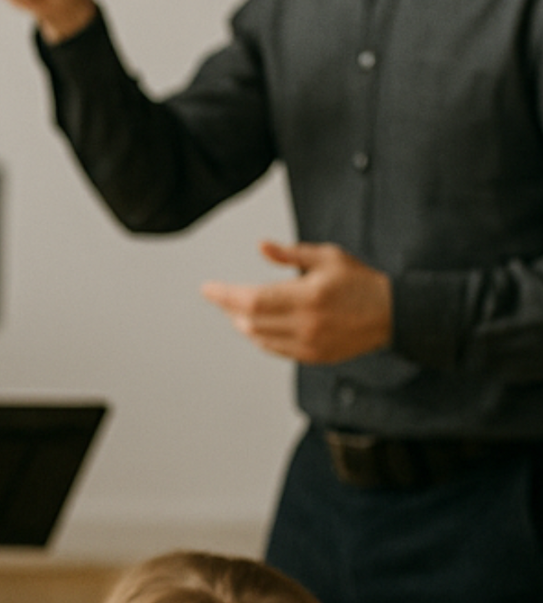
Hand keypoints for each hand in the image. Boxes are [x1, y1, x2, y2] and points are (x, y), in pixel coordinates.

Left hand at [200, 240, 391, 363]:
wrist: (394, 314)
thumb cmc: (359, 281)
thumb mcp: (328, 258)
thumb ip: (291, 255)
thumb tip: (261, 246)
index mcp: (308, 297)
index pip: (251, 300)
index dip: (225, 295)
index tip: (207, 289)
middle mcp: (306, 324)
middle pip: (250, 321)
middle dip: (229, 308)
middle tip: (220, 296)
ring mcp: (310, 344)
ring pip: (259, 338)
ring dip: (242, 324)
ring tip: (235, 309)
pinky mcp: (314, 356)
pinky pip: (275, 349)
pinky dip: (259, 337)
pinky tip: (256, 325)